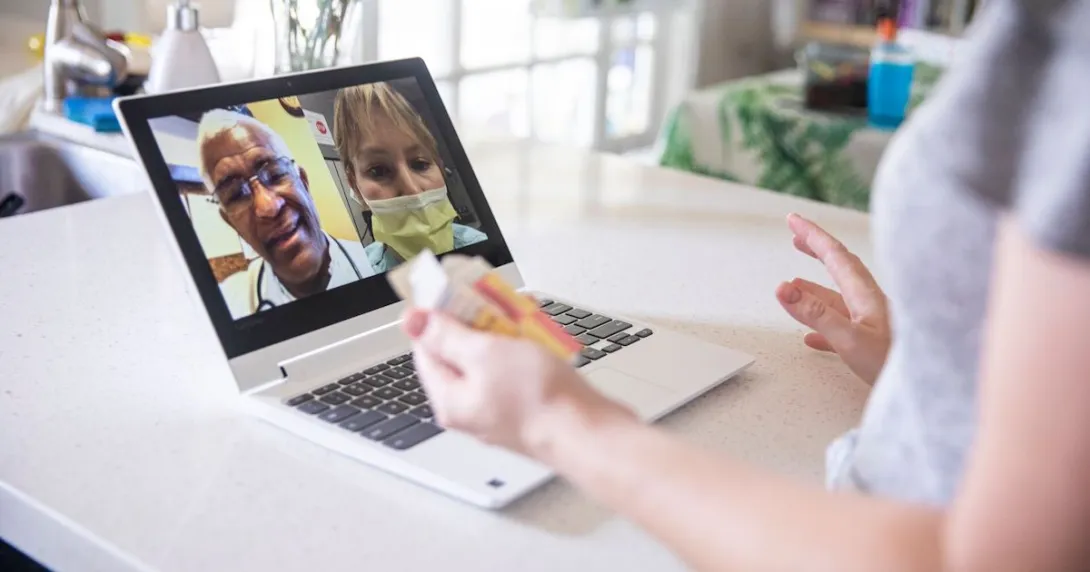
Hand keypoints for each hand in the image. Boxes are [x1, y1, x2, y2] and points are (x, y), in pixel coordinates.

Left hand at [402, 310, 635, 456]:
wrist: (589, 435)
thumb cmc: (539, 399)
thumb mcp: (484, 353)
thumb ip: (446, 336)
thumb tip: (412, 322)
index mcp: (449, 399)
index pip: (426, 349)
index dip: (437, 317)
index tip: (455, 292)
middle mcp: (469, 409)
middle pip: (459, 354)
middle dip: (476, 322)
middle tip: (494, 301)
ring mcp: (498, 411)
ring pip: (490, 361)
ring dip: (503, 334)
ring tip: (523, 316)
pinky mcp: (524, 410)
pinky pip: (513, 373)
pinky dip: (522, 351)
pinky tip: (539, 338)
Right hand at [775, 214, 890, 384]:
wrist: (932, 387)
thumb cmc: (896, 363)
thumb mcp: (850, 339)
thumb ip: (816, 314)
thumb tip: (784, 288)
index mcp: (865, 294)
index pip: (834, 255)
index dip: (812, 235)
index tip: (793, 220)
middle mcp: (869, 303)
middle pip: (839, 267)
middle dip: (816, 249)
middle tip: (796, 237)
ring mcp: (872, 322)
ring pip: (838, 297)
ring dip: (814, 287)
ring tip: (794, 285)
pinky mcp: (872, 344)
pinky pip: (841, 326)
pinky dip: (822, 325)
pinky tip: (811, 337)